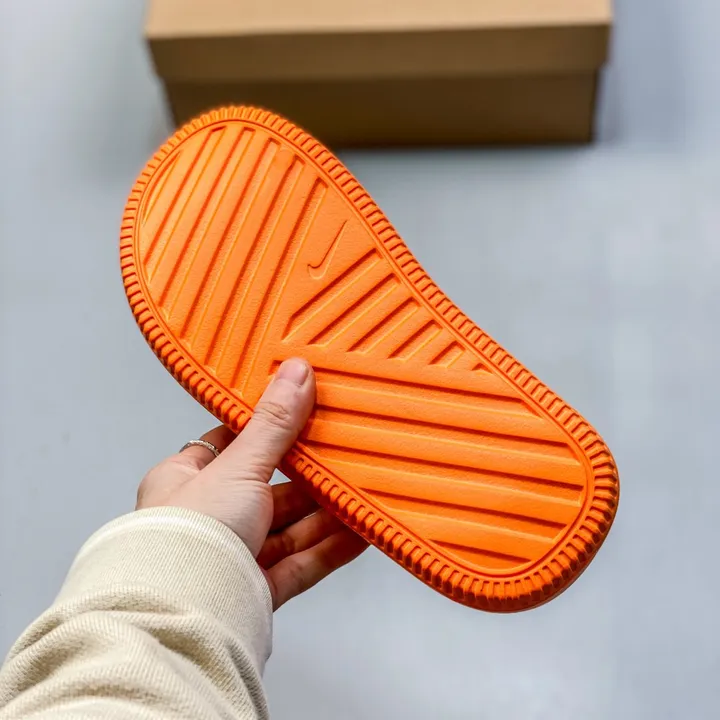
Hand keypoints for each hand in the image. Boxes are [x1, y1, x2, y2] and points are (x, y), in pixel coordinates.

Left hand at [136, 358, 366, 607]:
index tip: (304, 415)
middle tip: (345, 455)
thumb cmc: (189, 534)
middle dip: (308, 478)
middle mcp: (207, 518)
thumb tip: (295, 372)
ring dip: (325, 514)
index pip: (231, 445)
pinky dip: (330, 549)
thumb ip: (274, 425)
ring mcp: (231, 556)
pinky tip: (360, 532)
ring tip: (363, 491)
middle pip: (268, 490)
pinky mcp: (254, 591)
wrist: (180, 618)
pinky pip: (300, 564)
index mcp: (186, 480)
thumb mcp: (238, 466)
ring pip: (288, 530)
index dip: (268, 430)